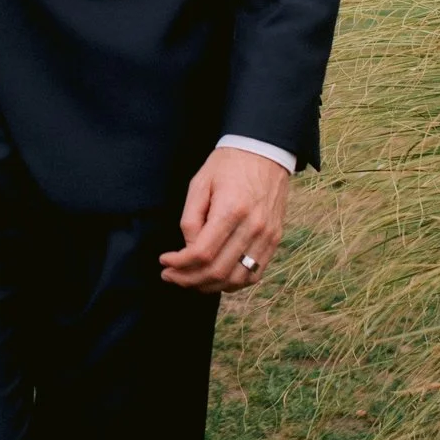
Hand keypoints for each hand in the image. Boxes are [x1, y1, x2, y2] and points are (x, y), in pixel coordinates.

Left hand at [161, 147, 290, 293]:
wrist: (265, 152)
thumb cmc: (228, 165)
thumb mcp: (199, 184)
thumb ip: (191, 219)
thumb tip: (188, 250)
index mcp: (231, 210)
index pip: (202, 253)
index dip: (179, 264)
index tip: (164, 262)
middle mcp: (253, 227)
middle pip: (218, 271)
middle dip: (188, 279)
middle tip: (170, 276)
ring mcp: (267, 236)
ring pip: (236, 279)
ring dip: (209, 286)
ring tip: (189, 280)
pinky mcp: (274, 240)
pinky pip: (254, 274)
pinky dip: (232, 283)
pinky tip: (215, 278)